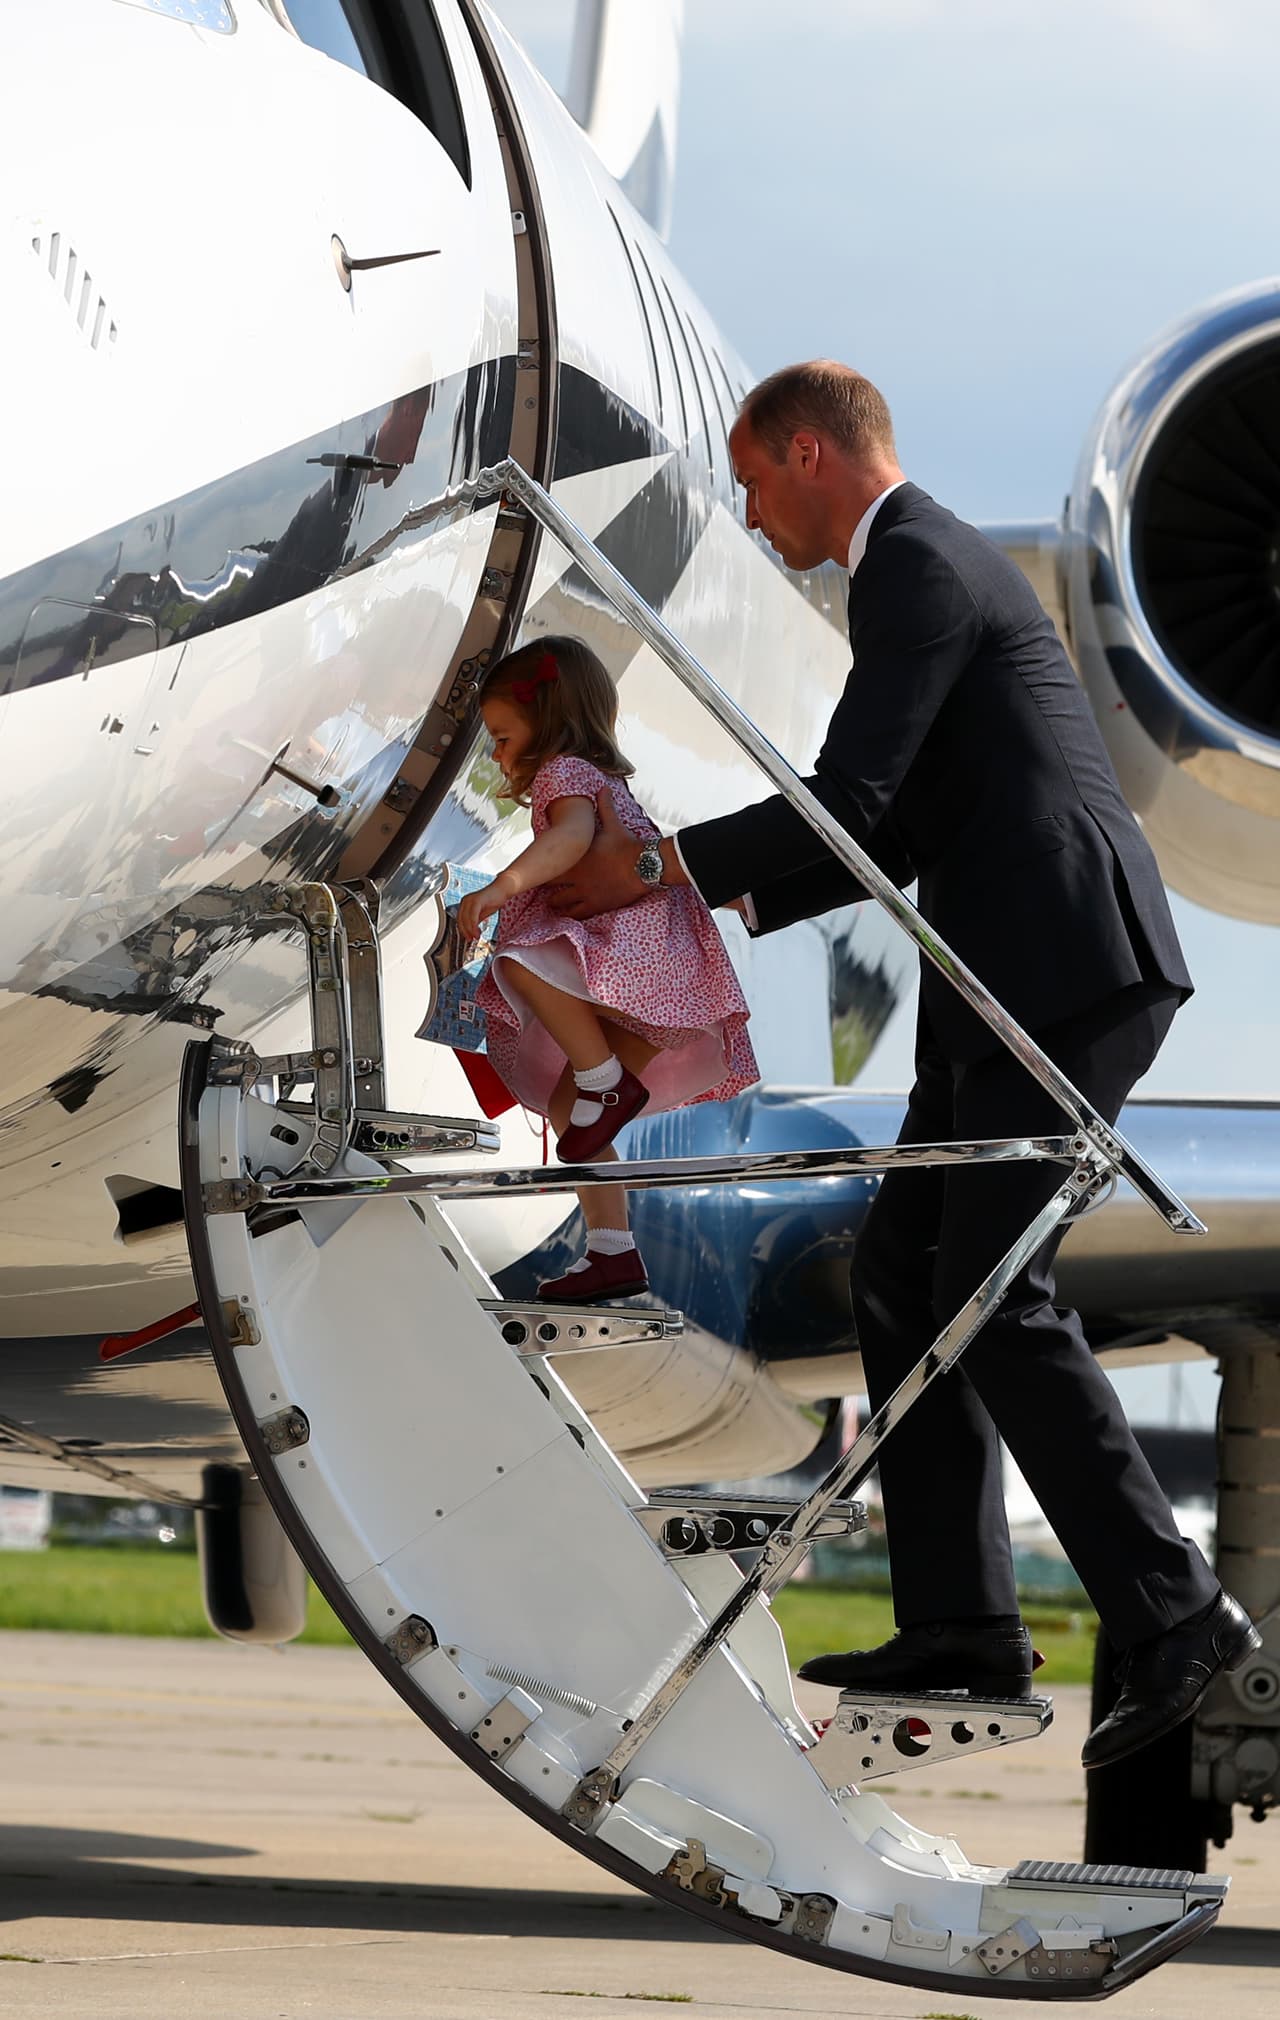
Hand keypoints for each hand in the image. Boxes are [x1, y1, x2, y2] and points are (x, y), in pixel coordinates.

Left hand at [457, 877, 508, 942]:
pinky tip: (477, 932)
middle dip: (465, 931)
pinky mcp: (476, 901)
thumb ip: (475, 921)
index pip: (459, 919)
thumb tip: (471, 932)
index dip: (463, 930)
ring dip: (469, 930)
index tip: (468, 937)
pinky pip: (472, 916)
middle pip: (460, 920)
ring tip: (475, 937)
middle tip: (471, 939)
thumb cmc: (493, 900)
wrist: (502, 890)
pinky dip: (473, 926)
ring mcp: (470, 900)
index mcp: (465, 903)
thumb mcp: (481, 914)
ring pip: (465, 919)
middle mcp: (465, 901)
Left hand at [547, 789, 647, 919]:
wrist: (645, 866)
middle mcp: (576, 878)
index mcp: (576, 858)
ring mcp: (585, 894)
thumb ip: (604, 807)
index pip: (547, 865)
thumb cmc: (627, 845)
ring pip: (559, 904)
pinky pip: (577, 915)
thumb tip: (603, 788)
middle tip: (544, 886)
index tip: (540, 866)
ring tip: (554, 902)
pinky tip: (568, 914)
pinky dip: (570, 915)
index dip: (541, 867)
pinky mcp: (596, 906)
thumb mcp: (614, 824)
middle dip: (545, 887)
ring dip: (556, 902)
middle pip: (548, 888)